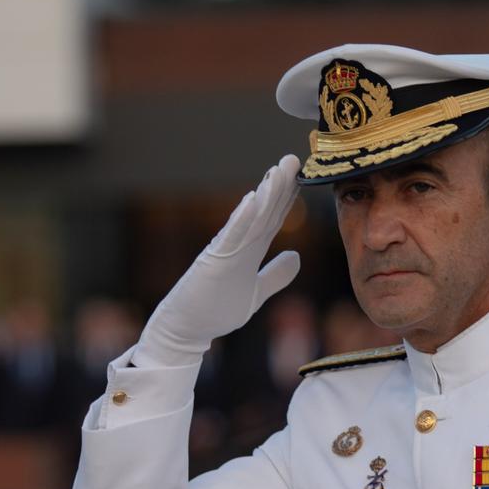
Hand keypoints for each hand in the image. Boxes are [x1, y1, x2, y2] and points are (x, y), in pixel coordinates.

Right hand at [130, 155, 301, 368]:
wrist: (186, 330)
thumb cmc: (215, 311)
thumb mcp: (255, 293)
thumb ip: (275, 275)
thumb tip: (297, 256)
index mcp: (249, 251)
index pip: (273, 219)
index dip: (288, 198)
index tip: (302, 175)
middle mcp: (238, 245)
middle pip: (265, 211)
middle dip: (280, 186)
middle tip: (294, 158)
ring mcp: (226, 251)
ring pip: (251, 218)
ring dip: (266, 193)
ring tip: (280, 169)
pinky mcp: (214, 262)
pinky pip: (231, 237)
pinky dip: (242, 217)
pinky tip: (253, 197)